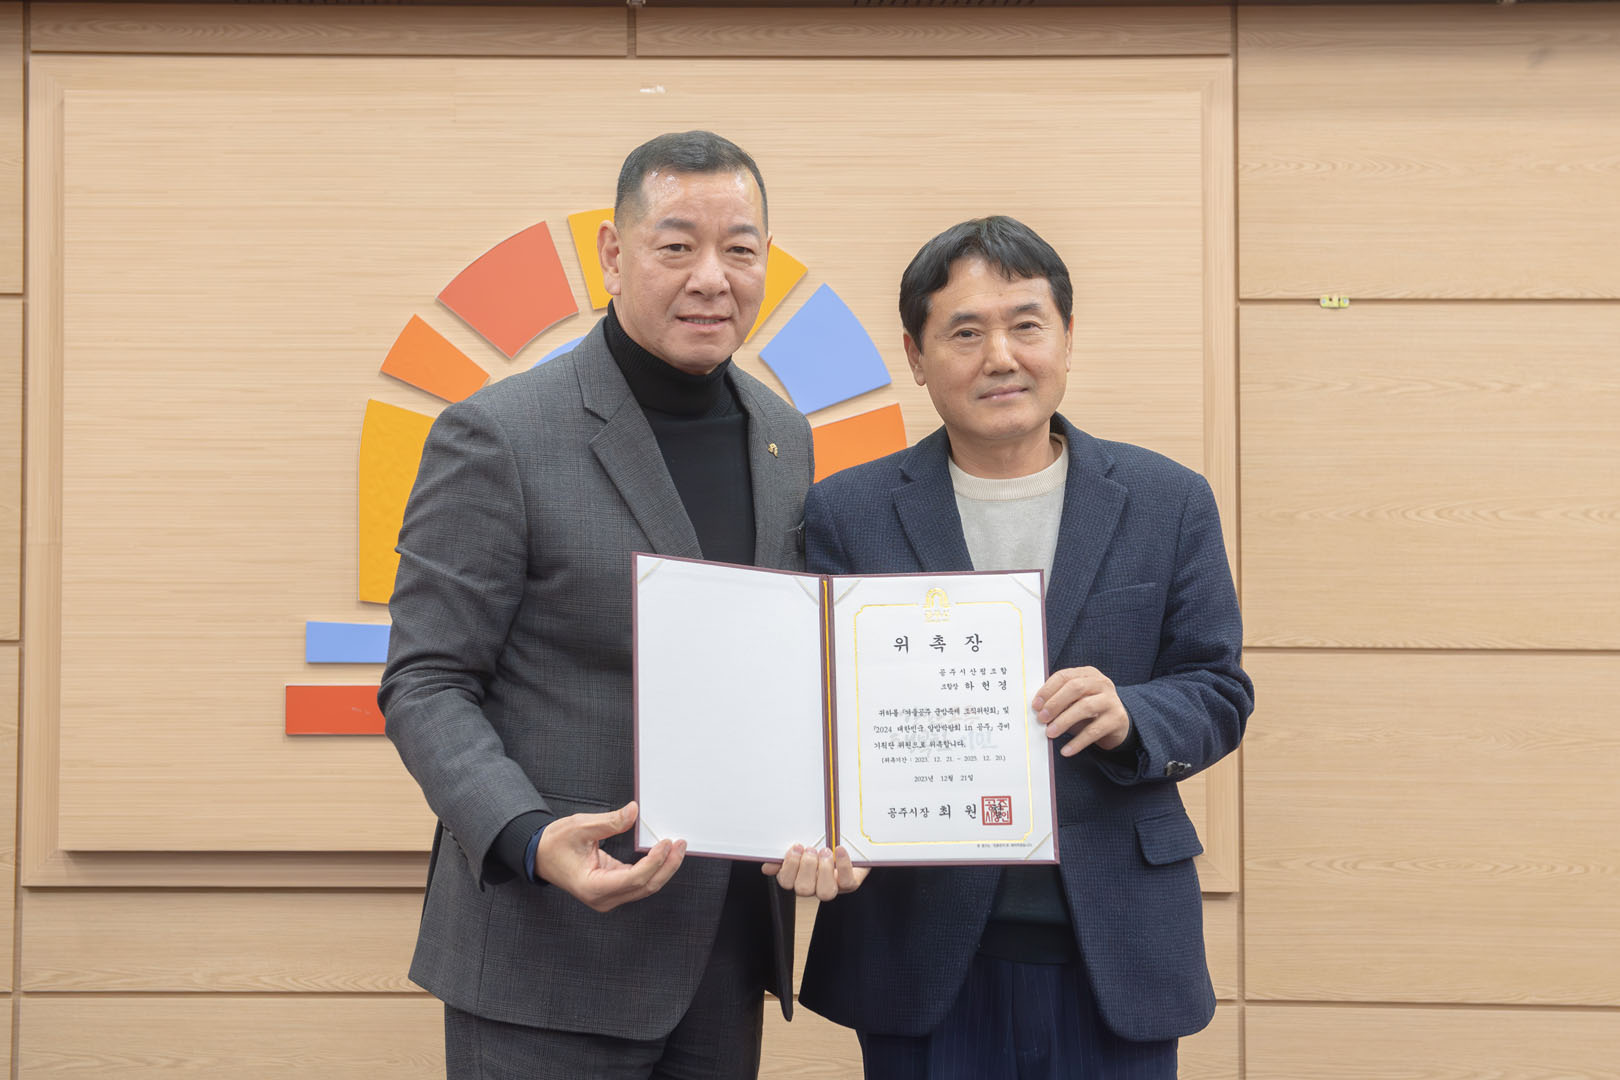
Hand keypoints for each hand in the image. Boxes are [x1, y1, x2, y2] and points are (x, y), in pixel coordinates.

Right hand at [533, 801, 685, 912]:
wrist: (538, 855)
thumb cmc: (554, 844)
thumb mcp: (580, 827)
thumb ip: (610, 821)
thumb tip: (634, 812)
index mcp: (593, 887)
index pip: (634, 879)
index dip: (654, 862)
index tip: (665, 843)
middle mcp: (602, 898)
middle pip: (645, 886)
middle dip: (666, 866)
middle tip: (680, 844)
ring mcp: (608, 897)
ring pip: (644, 887)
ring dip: (663, 868)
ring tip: (676, 848)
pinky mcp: (611, 890)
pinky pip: (638, 883)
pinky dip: (652, 869)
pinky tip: (662, 854)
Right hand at [761, 845, 868, 900]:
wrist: (849, 841)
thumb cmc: (822, 842)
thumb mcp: (802, 845)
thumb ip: (785, 855)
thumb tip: (767, 867)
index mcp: (798, 877)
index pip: (786, 881)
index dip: (789, 866)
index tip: (796, 847)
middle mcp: (814, 886)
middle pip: (803, 889)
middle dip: (807, 867)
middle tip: (812, 849)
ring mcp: (832, 887)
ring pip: (824, 892)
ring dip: (824, 870)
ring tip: (826, 851)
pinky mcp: (850, 884)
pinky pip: (846, 882)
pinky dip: (843, 865)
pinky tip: (839, 849)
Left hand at [1033, 666, 1130, 756]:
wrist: (1117, 724)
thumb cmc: (1089, 711)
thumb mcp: (1074, 701)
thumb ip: (1059, 700)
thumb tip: (1037, 709)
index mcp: (1087, 674)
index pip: (1064, 676)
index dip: (1047, 690)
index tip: (1035, 705)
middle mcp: (1101, 683)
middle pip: (1075, 688)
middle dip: (1055, 703)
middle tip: (1041, 718)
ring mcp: (1111, 700)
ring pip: (1085, 707)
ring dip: (1064, 721)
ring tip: (1050, 733)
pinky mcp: (1117, 718)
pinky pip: (1094, 730)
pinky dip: (1078, 742)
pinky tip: (1066, 750)